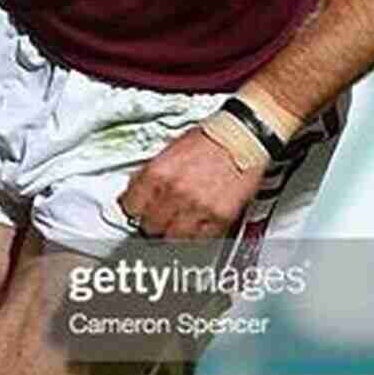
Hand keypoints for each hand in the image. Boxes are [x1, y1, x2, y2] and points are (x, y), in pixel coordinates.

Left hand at [120, 126, 265, 239]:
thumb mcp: (170, 149)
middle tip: (158, 217)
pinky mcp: (219, 217)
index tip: (137, 210)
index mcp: (158, 173)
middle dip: (152, 222)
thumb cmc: (211, 139)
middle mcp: (175, 192)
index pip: (131, 207)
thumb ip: (152, 173)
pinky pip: (200, 238)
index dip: (134, 209)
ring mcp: (197, 207)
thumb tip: (139, 190)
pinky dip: (196, 233)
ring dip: (173, 230)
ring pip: (173, 237)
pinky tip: (197, 221)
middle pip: (150, 226)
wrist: (243, 136)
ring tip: (178, 220)